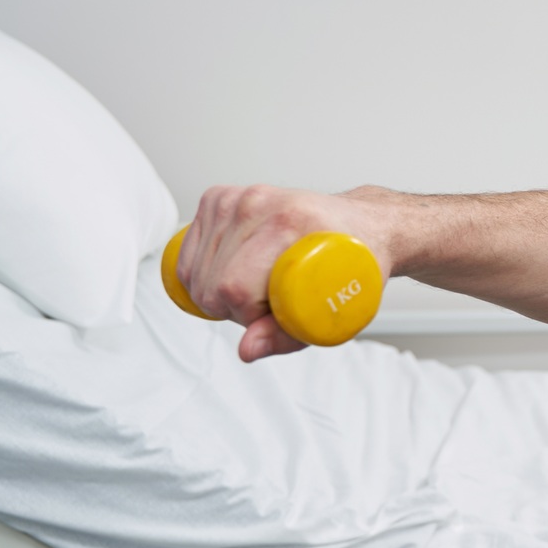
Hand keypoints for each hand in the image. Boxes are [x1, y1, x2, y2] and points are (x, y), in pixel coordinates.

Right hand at [176, 185, 395, 361]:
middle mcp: (259, 203)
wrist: (361, 225)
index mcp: (290, 222)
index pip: (234, 286)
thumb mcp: (330, 312)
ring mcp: (237, 197)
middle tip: (268, 304)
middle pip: (211, 281)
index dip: (248, 316)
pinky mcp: (219, 198)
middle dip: (233, 308)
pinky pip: (186, 252)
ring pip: (195, 270)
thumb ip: (284, 336)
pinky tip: (232, 273)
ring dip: (218, 292)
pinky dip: (202, 274)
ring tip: (256, 287)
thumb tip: (246, 350)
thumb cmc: (353, 265)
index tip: (274, 316)